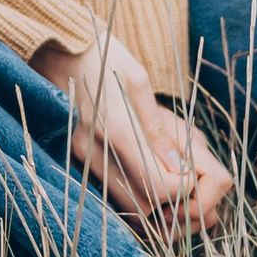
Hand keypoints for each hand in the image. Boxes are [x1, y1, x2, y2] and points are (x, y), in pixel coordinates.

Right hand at [33, 33, 233, 237]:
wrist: (64, 52)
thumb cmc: (108, 60)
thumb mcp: (139, 83)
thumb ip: (157, 129)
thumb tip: (178, 166)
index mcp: (116, 129)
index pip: (155, 183)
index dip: (180, 188)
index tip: (192, 175)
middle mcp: (95, 150)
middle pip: (141, 203)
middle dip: (168, 202)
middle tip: (182, 181)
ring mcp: (83, 156)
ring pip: (124, 204)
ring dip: (150, 201)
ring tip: (166, 178)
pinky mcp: (78, 156)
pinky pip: (109, 190)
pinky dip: (132, 192)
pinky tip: (145, 175)